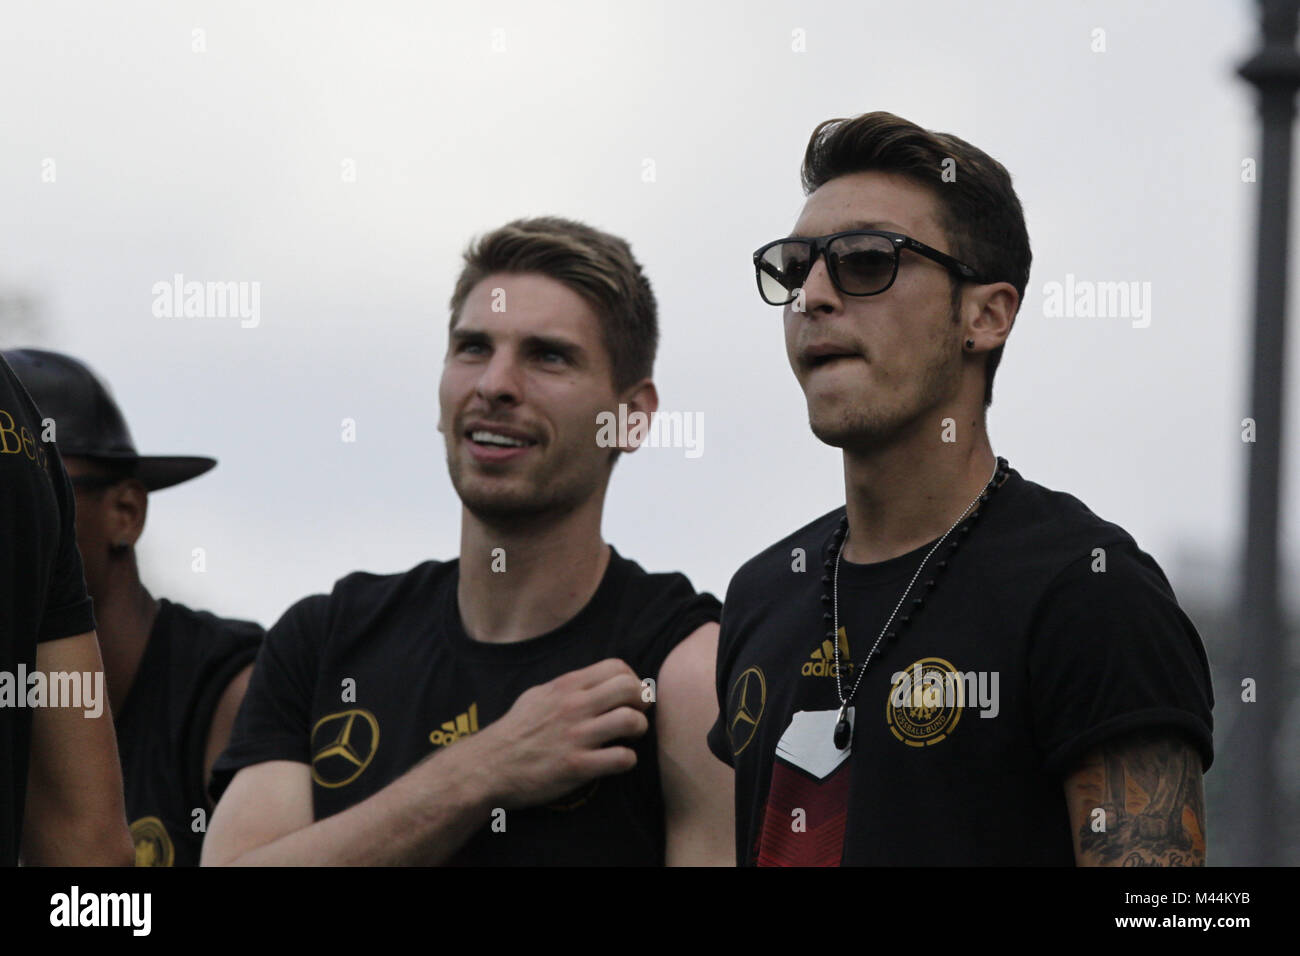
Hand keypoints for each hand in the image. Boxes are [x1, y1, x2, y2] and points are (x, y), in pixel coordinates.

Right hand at [459, 658, 650, 809]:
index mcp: (566, 686)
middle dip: (642, 701)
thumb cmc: (515, 731)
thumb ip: (567, 686)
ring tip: (630, 737)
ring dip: (638, 729)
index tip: (628, 696)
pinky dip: (627, 760)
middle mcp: (574, 707)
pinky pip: (620, 758)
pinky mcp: (577, 766)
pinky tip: (618, 760)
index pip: (617, 667)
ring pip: (631, 721)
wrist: (489, 766)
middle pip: (630, 689)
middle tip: (637, 714)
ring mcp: (576, 736)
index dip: (632, 679)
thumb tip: (594, 681)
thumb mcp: (538, 695)